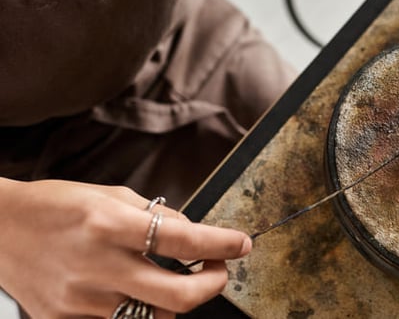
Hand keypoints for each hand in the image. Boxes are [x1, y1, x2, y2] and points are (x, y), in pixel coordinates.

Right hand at [0, 178, 251, 317]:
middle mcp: (98, 266)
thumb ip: (156, 215)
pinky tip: (135, 290)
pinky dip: (139, 308)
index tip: (242, 243)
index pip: (184, 241)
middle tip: (218, 270)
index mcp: (109, 225)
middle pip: (179, 296)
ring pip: (155, 316)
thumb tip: (195, 233)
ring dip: (176, 299)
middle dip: (213, 285)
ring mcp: (82, 300)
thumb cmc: (55, 205)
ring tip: (170, 277)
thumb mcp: (109, 194)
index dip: (222, 244)